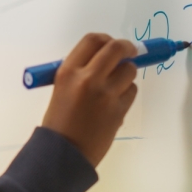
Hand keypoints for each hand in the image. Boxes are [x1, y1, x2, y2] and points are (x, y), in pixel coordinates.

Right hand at [42, 33, 137, 166]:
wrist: (63, 152)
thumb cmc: (58, 121)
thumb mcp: (62, 89)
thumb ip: (81, 72)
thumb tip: (106, 59)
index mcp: (68, 72)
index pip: (93, 40)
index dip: (106, 39)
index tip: (111, 44)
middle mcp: (88, 78)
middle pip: (116, 48)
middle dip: (127, 47)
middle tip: (130, 52)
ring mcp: (106, 94)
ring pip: (129, 70)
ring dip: (126, 73)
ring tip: (115, 85)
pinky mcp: (119, 108)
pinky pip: (132, 90)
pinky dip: (127, 92)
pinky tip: (115, 102)